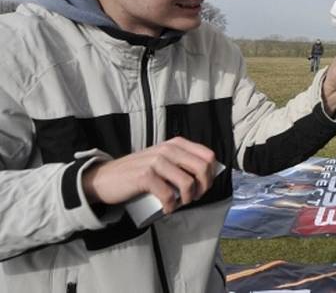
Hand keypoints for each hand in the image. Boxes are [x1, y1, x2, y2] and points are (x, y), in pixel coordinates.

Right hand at [82, 137, 216, 213]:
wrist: (105, 179)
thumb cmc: (137, 173)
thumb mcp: (162, 160)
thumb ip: (180, 162)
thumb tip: (207, 177)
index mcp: (176, 144)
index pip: (208, 156)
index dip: (211, 174)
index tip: (204, 186)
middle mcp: (168, 149)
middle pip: (202, 169)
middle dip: (203, 187)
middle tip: (193, 198)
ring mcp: (156, 161)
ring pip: (188, 183)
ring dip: (187, 199)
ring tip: (179, 204)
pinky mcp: (145, 176)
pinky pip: (168, 195)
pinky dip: (170, 206)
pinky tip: (166, 209)